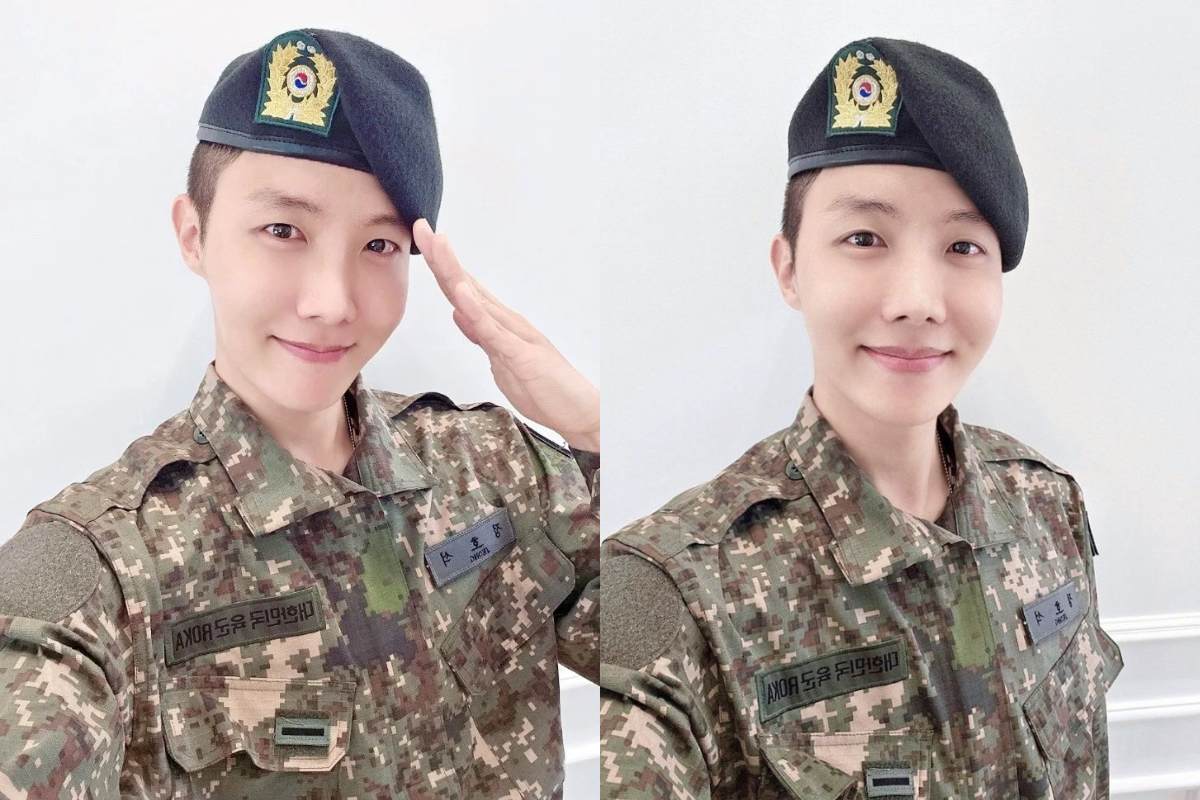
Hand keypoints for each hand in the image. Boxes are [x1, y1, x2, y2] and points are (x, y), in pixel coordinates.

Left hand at [413, 219, 599, 451]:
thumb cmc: (545, 388)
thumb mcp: (503, 361)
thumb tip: (458, 314)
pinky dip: (476, 311)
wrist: (579, 410)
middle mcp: (506, 322)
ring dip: (455, 272)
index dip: (442, 266)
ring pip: (476, 300)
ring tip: (438, 244)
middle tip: (421, 226)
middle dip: (442, 257)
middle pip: (466, 286)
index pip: (464, 290)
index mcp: (499, 325)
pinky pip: (492, 332)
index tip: (424, 240)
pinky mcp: (519, 354)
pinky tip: (462, 293)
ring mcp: (513, 336)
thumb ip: (482, 336)